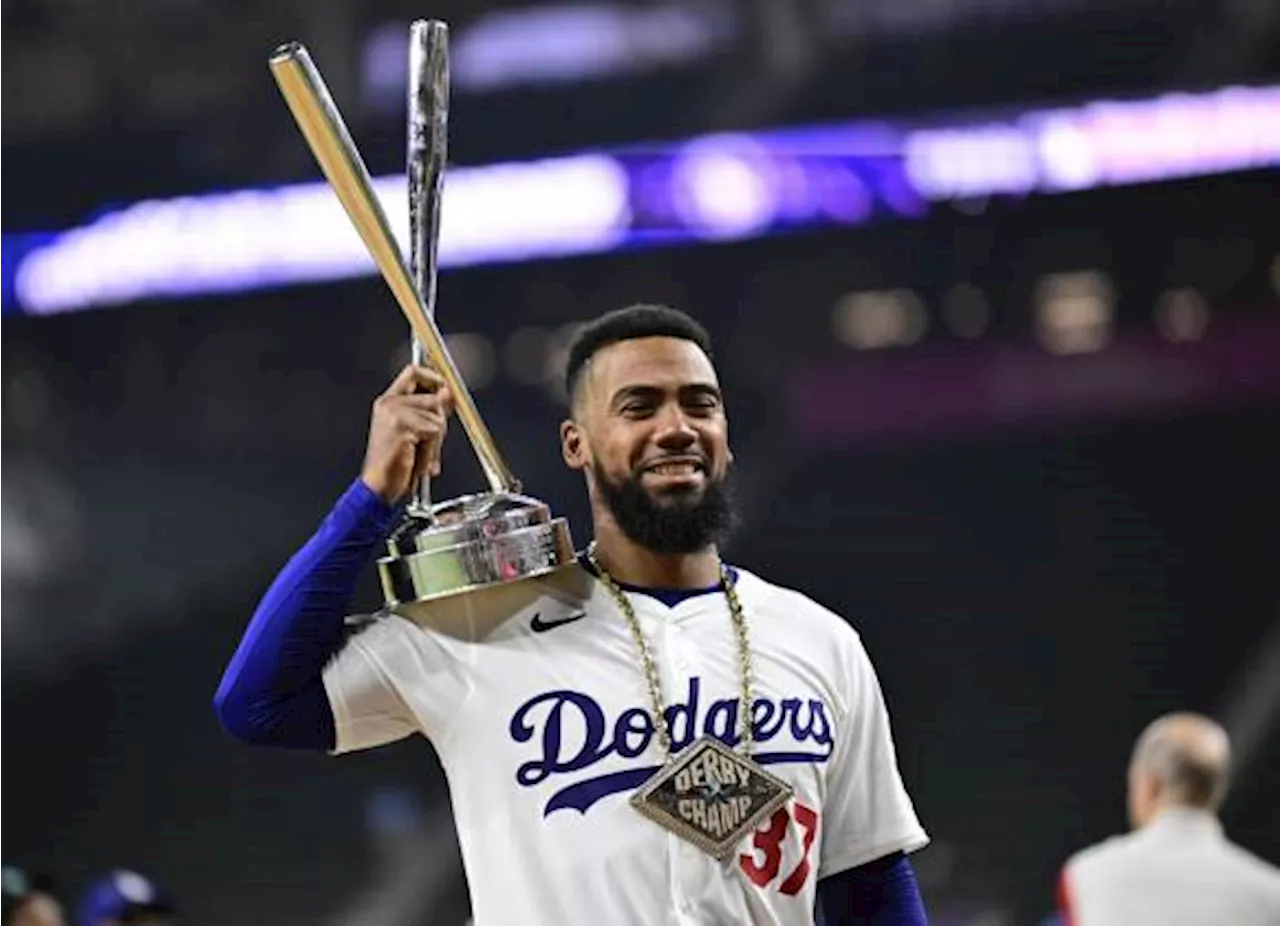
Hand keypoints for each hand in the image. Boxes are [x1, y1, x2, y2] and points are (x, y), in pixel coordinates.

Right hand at [360, 365, 452, 503]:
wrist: (378, 486)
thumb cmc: (395, 465)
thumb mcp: (414, 432)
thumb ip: (429, 411)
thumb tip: (448, 393)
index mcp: (388, 401)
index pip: (413, 371)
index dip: (434, 377)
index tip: (446, 389)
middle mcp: (389, 403)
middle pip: (433, 396)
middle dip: (440, 421)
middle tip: (429, 442)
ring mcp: (394, 413)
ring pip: (437, 417)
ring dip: (435, 441)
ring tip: (420, 454)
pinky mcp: (401, 426)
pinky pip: (433, 431)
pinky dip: (431, 450)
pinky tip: (418, 460)